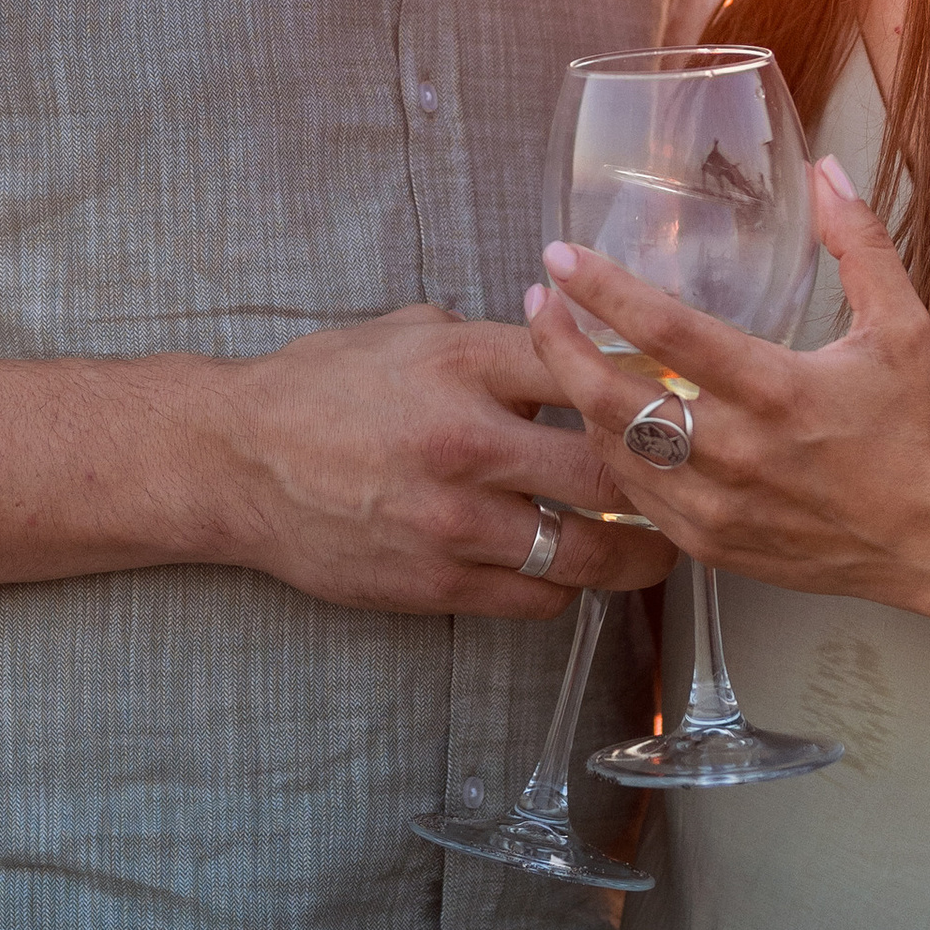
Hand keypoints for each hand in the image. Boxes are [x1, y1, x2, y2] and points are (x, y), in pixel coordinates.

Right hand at [217, 305, 676, 618]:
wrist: (235, 460)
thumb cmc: (323, 387)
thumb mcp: (410, 331)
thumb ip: (494, 339)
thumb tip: (571, 338)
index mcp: (465, 360)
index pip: (593, 368)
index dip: (651, 386)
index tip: (685, 400)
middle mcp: (466, 440)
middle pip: (611, 470)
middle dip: (664, 483)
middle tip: (694, 488)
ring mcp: (451, 519)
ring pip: (586, 550)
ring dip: (635, 553)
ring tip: (658, 548)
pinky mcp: (433, 581)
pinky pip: (536, 598)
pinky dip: (566, 587)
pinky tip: (574, 572)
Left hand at [523, 163, 929, 602]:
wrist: (926, 542)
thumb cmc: (909, 429)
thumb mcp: (900, 325)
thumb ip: (860, 243)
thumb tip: (828, 170)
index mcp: (778, 390)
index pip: (668, 333)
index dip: (605, 291)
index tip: (560, 257)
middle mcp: (738, 452)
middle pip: (613, 398)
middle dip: (559, 345)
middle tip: (538, 301)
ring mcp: (717, 505)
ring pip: (612, 450)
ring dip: (576, 397)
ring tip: (557, 351)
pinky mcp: (709, 543)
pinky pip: (634, 496)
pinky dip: (610, 453)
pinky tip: (601, 418)